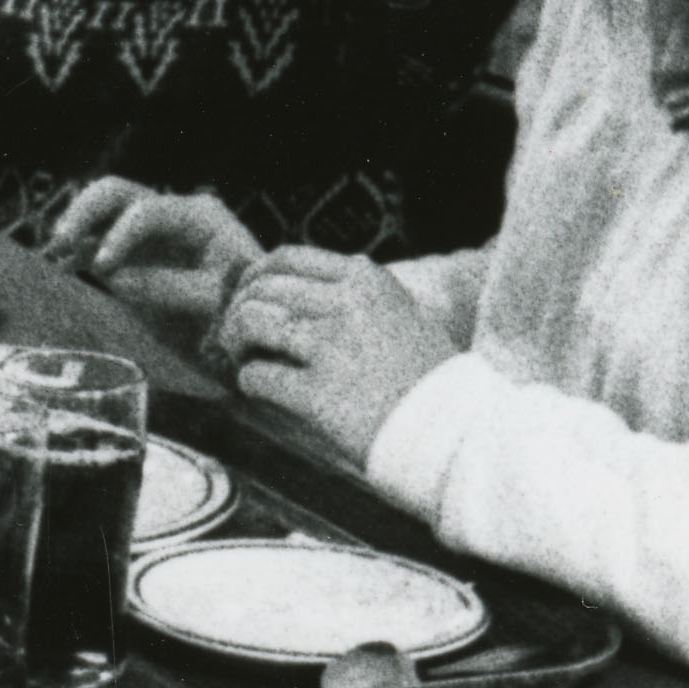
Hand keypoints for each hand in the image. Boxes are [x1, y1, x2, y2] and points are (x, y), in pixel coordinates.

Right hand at [46, 180, 262, 337]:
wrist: (251, 328)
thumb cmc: (242, 311)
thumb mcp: (216, 303)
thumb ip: (169, 288)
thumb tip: (117, 279)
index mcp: (198, 216)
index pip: (147, 211)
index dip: (120, 235)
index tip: (104, 268)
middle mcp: (170, 214)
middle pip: (115, 193)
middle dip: (84, 212)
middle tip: (61, 242)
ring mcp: (147, 233)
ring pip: (99, 211)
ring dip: (73, 226)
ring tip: (53, 254)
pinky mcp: (129, 255)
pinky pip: (94, 241)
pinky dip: (74, 250)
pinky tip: (59, 268)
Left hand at [217, 247, 463, 468]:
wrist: (451, 429)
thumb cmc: (427, 378)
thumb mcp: (401, 313)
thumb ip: (354, 298)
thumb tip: (294, 297)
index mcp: (365, 279)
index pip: (286, 258)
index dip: (255, 278)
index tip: (249, 298)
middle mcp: (345, 304)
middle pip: (261, 289)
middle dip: (239, 311)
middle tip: (241, 338)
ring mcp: (330, 347)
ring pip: (250, 322)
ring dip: (237, 341)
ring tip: (246, 359)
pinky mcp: (317, 393)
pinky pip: (256, 376)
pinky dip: (249, 382)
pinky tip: (260, 391)